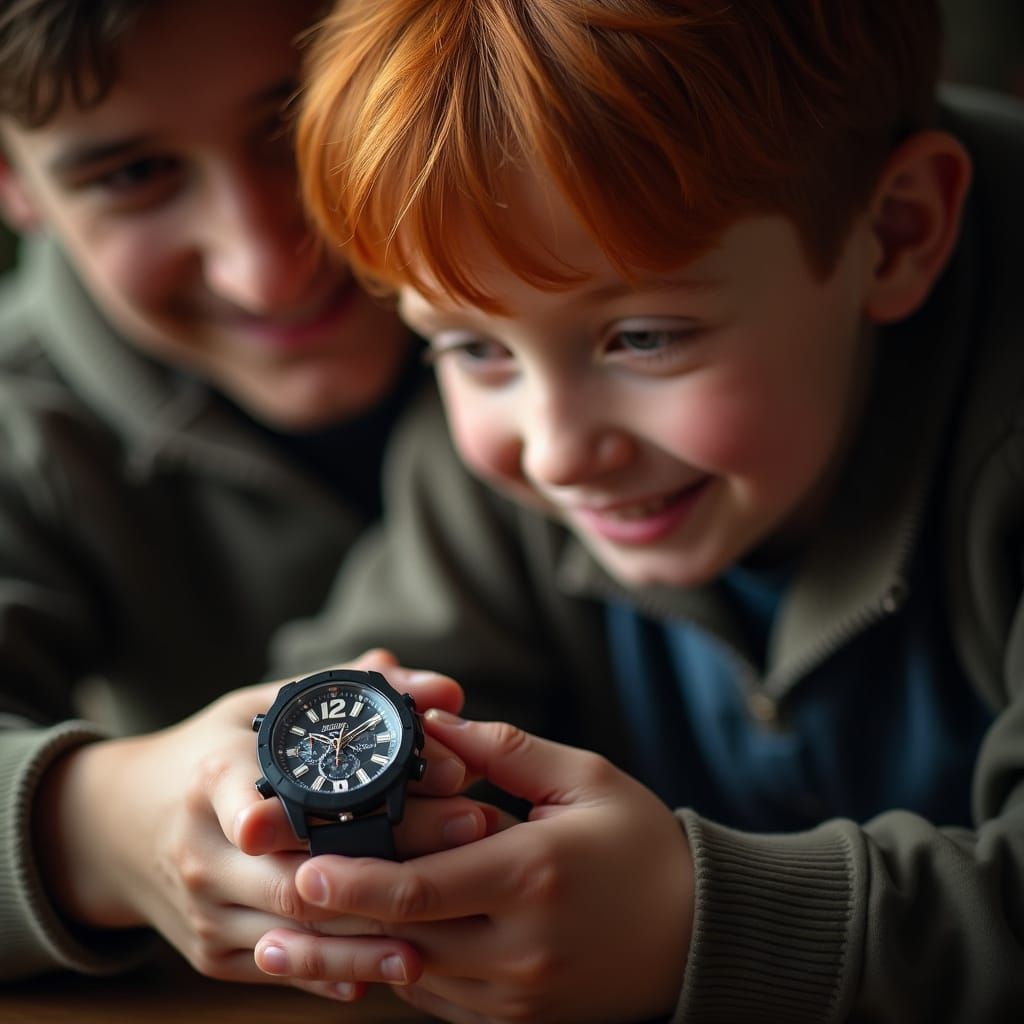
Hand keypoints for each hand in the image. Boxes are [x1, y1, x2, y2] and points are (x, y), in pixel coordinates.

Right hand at [33, 651, 491, 999]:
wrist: (116, 829)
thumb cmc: (210, 754)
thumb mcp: (261, 709)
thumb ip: (349, 692)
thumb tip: (445, 688)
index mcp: (211, 777)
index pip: (261, 797)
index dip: (337, 806)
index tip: (410, 792)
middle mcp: (202, 850)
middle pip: (305, 872)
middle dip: (396, 858)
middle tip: (474, 828)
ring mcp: (205, 911)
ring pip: (302, 933)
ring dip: (380, 929)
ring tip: (457, 914)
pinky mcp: (214, 954)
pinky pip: (287, 968)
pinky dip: (344, 968)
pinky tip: (404, 959)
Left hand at [256, 710, 693, 1022]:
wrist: (696, 930)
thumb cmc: (639, 841)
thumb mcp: (585, 777)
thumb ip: (505, 749)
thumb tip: (437, 721)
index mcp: (530, 874)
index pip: (420, 888)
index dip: (352, 881)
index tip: (299, 869)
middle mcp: (517, 945)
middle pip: (400, 940)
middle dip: (330, 930)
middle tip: (269, 914)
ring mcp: (516, 993)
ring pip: (412, 975)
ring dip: (357, 954)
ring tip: (293, 939)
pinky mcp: (517, 1017)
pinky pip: (439, 998)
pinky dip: (403, 969)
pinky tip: (375, 945)